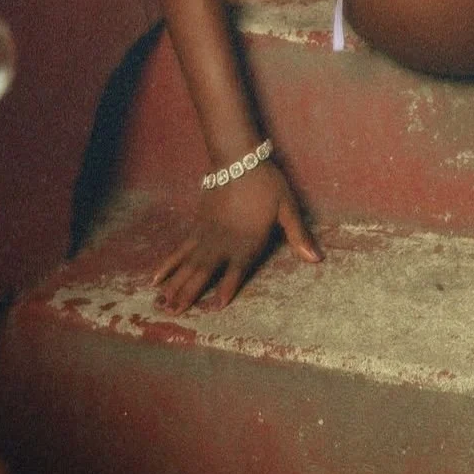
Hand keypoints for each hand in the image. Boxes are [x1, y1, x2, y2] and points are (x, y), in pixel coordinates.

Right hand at [152, 159, 321, 313]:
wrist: (237, 158)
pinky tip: (156, 276)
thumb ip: (298, 236)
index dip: (227, 289)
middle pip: (203, 273)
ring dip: (175, 285)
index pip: (235, 272)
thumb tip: (317, 259)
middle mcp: (223, 243)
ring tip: (162, 304)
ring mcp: (206, 235)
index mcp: (247, 243)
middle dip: (189, 294)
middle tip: (173, 314)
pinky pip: (180, 250)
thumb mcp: (287, 208)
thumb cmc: (266, 183)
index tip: (215, 308)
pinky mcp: (196, 226)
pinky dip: (169, 264)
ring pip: (188, 265)